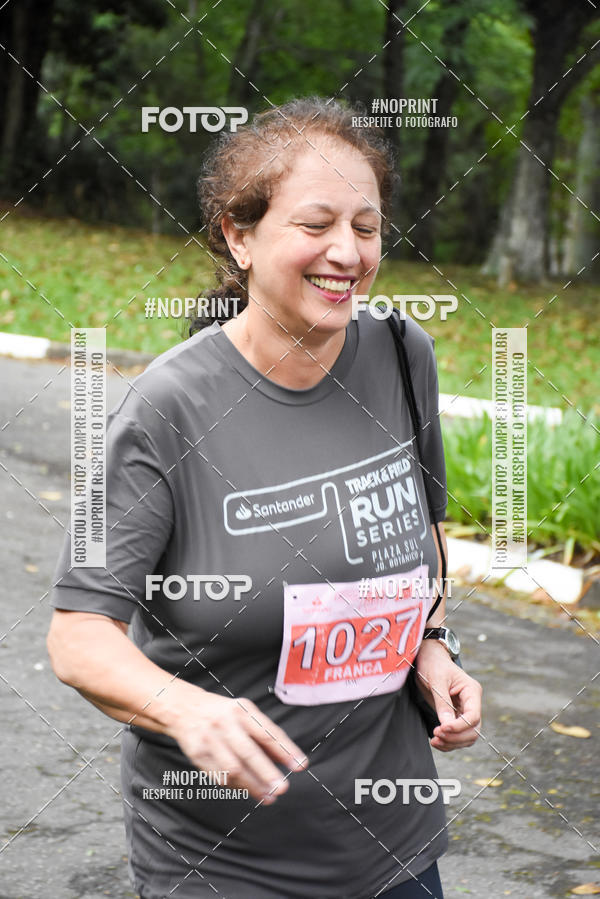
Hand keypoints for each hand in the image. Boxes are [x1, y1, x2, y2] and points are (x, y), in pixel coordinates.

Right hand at [165, 681, 307, 803]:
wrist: (184, 708)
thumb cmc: (222, 712)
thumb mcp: (244, 712)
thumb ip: (263, 733)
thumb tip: (285, 758)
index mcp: (241, 711)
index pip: (267, 732)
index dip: (285, 750)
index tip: (300, 765)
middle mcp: (225, 724)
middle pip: (248, 752)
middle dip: (267, 772)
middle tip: (282, 788)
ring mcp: (210, 740)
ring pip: (233, 768)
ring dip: (252, 786)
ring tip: (269, 797)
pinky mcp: (198, 755)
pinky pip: (219, 776)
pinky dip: (236, 786)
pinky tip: (248, 790)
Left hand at [414, 639, 481, 751]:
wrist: (428, 658)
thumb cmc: (434, 664)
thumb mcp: (436, 680)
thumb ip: (442, 702)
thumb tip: (447, 724)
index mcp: (472, 691)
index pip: (473, 716)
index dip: (459, 726)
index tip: (442, 728)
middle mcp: (472, 703)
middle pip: (473, 730)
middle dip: (456, 737)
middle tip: (437, 735)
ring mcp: (465, 711)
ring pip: (467, 736)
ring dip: (452, 743)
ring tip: (435, 741)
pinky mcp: (456, 716)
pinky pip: (458, 735)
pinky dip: (449, 742)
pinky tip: (437, 741)